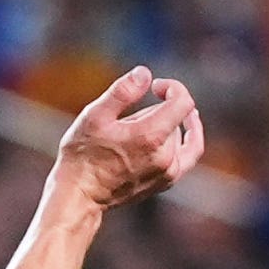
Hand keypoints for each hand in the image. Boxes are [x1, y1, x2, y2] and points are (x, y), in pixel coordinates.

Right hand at [55, 67, 204, 212]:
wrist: (81, 195)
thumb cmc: (83, 154)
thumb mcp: (96, 115)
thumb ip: (123, 91)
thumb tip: (145, 73)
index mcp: (151, 138)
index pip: (184, 103)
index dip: (173, 88)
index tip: (156, 87)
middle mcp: (166, 158)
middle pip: (176, 119)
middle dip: (157, 110)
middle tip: (126, 119)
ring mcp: (169, 173)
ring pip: (179, 136)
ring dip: (164, 126)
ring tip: (133, 131)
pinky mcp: (167, 182)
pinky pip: (187, 155)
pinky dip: (181, 141)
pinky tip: (169, 133)